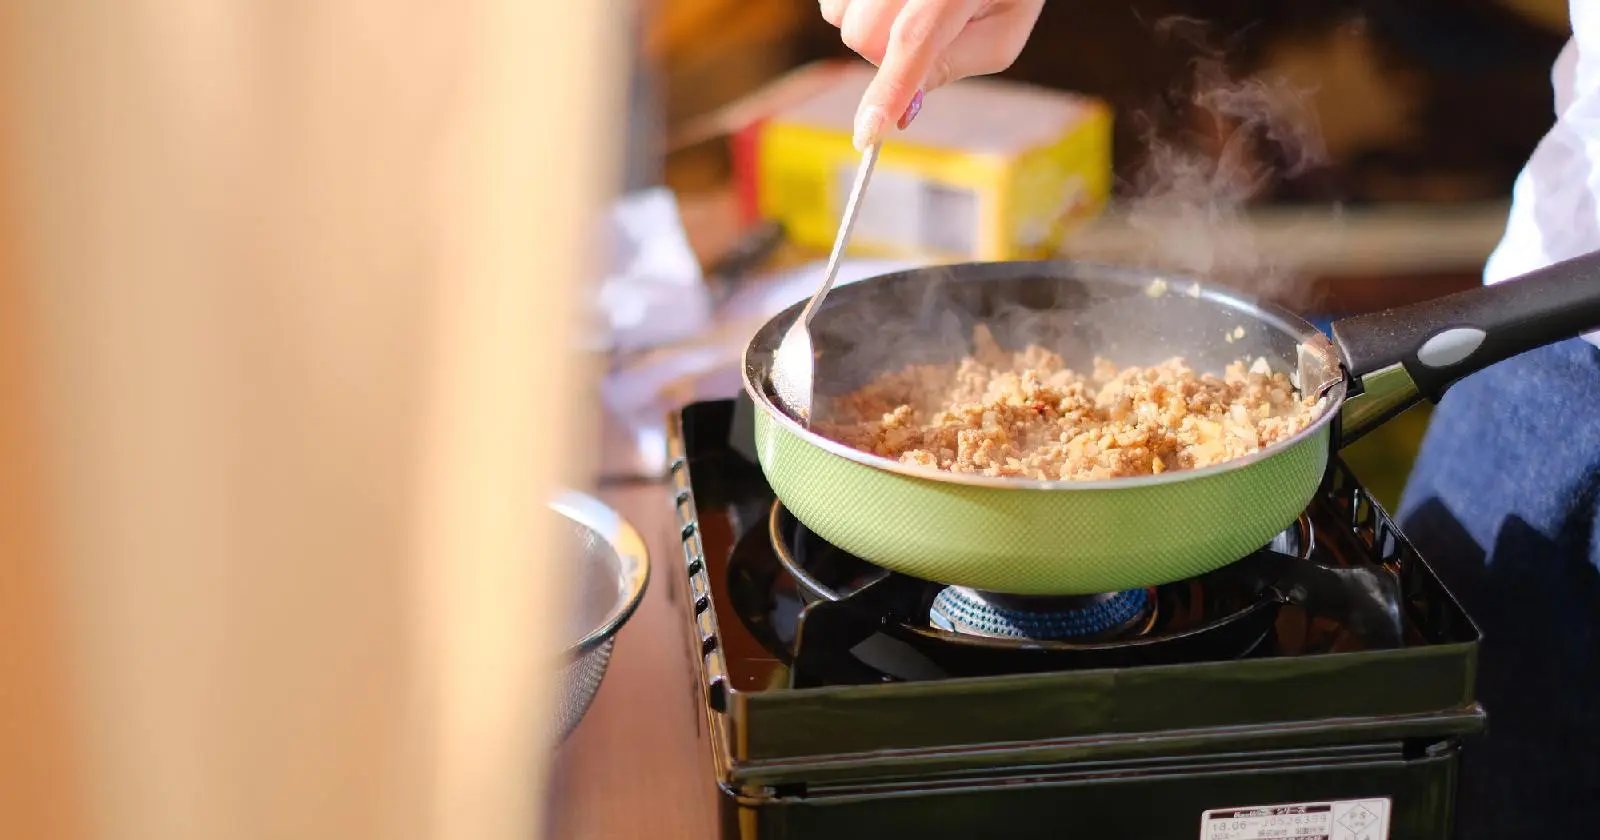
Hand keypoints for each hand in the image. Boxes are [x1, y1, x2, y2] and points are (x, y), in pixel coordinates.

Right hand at [820, 0, 1044, 148]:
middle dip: (884, 53)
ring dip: (869, 27)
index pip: (914, 38)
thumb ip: (952, 65)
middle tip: (922, 35)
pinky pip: (831, 3)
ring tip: (906, 9)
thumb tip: (900, 111)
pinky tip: (889, 1)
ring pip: (841, 17)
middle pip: (864, 33)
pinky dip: (854, 8)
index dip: (889, 88)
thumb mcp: (1000, 32)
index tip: (867, 135)